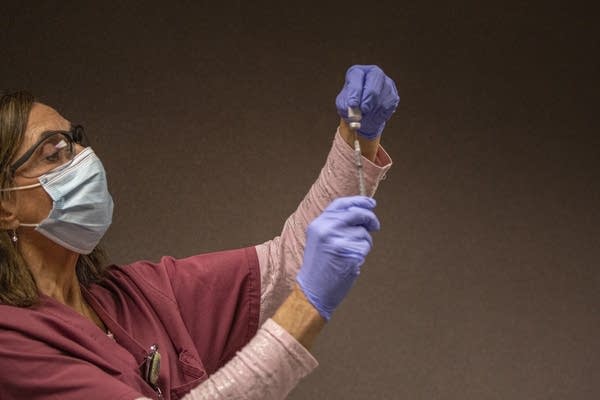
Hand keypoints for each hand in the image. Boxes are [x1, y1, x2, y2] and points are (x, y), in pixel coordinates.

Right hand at [296, 196, 379, 319]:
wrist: (313, 290)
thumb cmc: (319, 266)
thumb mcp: (320, 239)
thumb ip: (335, 224)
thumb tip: (360, 211)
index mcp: (318, 224)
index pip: (341, 204)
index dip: (359, 201)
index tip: (371, 204)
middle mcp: (327, 229)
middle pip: (357, 214)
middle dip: (370, 219)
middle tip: (376, 226)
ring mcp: (338, 241)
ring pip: (363, 233)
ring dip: (364, 242)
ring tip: (350, 254)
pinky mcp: (349, 253)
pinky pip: (365, 247)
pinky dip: (363, 254)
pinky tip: (351, 262)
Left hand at [335, 65, 399, 139]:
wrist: (363, 115)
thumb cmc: (350, 107)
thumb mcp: (343, 106)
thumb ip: (346, 106)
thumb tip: (354, 111)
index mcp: (357, 72)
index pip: (357, 75)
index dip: (355, 90)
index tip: (352, 104)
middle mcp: (373, 73)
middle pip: (375, 78)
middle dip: (369, 96)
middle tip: (363, 110)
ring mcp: (386, 83)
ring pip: (382, 96)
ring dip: (372, 110)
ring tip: (365, 116)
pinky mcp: (393, 95)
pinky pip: (388, 106)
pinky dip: (380, 114)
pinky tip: (373, 115)